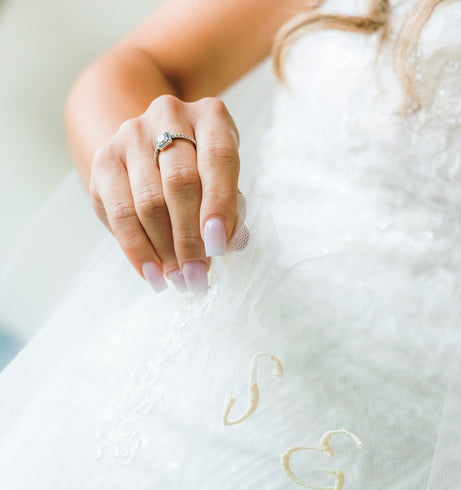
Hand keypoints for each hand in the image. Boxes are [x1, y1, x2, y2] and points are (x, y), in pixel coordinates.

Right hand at [89, 94, 243, 293]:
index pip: (218, 159)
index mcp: (211, 116)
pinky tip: (152, 274)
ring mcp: (131, 134)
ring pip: (148, 201)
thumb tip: (228, 244)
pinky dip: (137, 249)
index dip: (219, 206)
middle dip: (190, 239)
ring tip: (178, 279)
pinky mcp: (104, 159)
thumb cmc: (202, 173)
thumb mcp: (224, 183)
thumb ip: (231, 211)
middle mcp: (169, 114)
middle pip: (180, 183)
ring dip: (165, 250)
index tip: (218, 247)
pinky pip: (119, 212)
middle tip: (197, 276)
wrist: (150, 148)